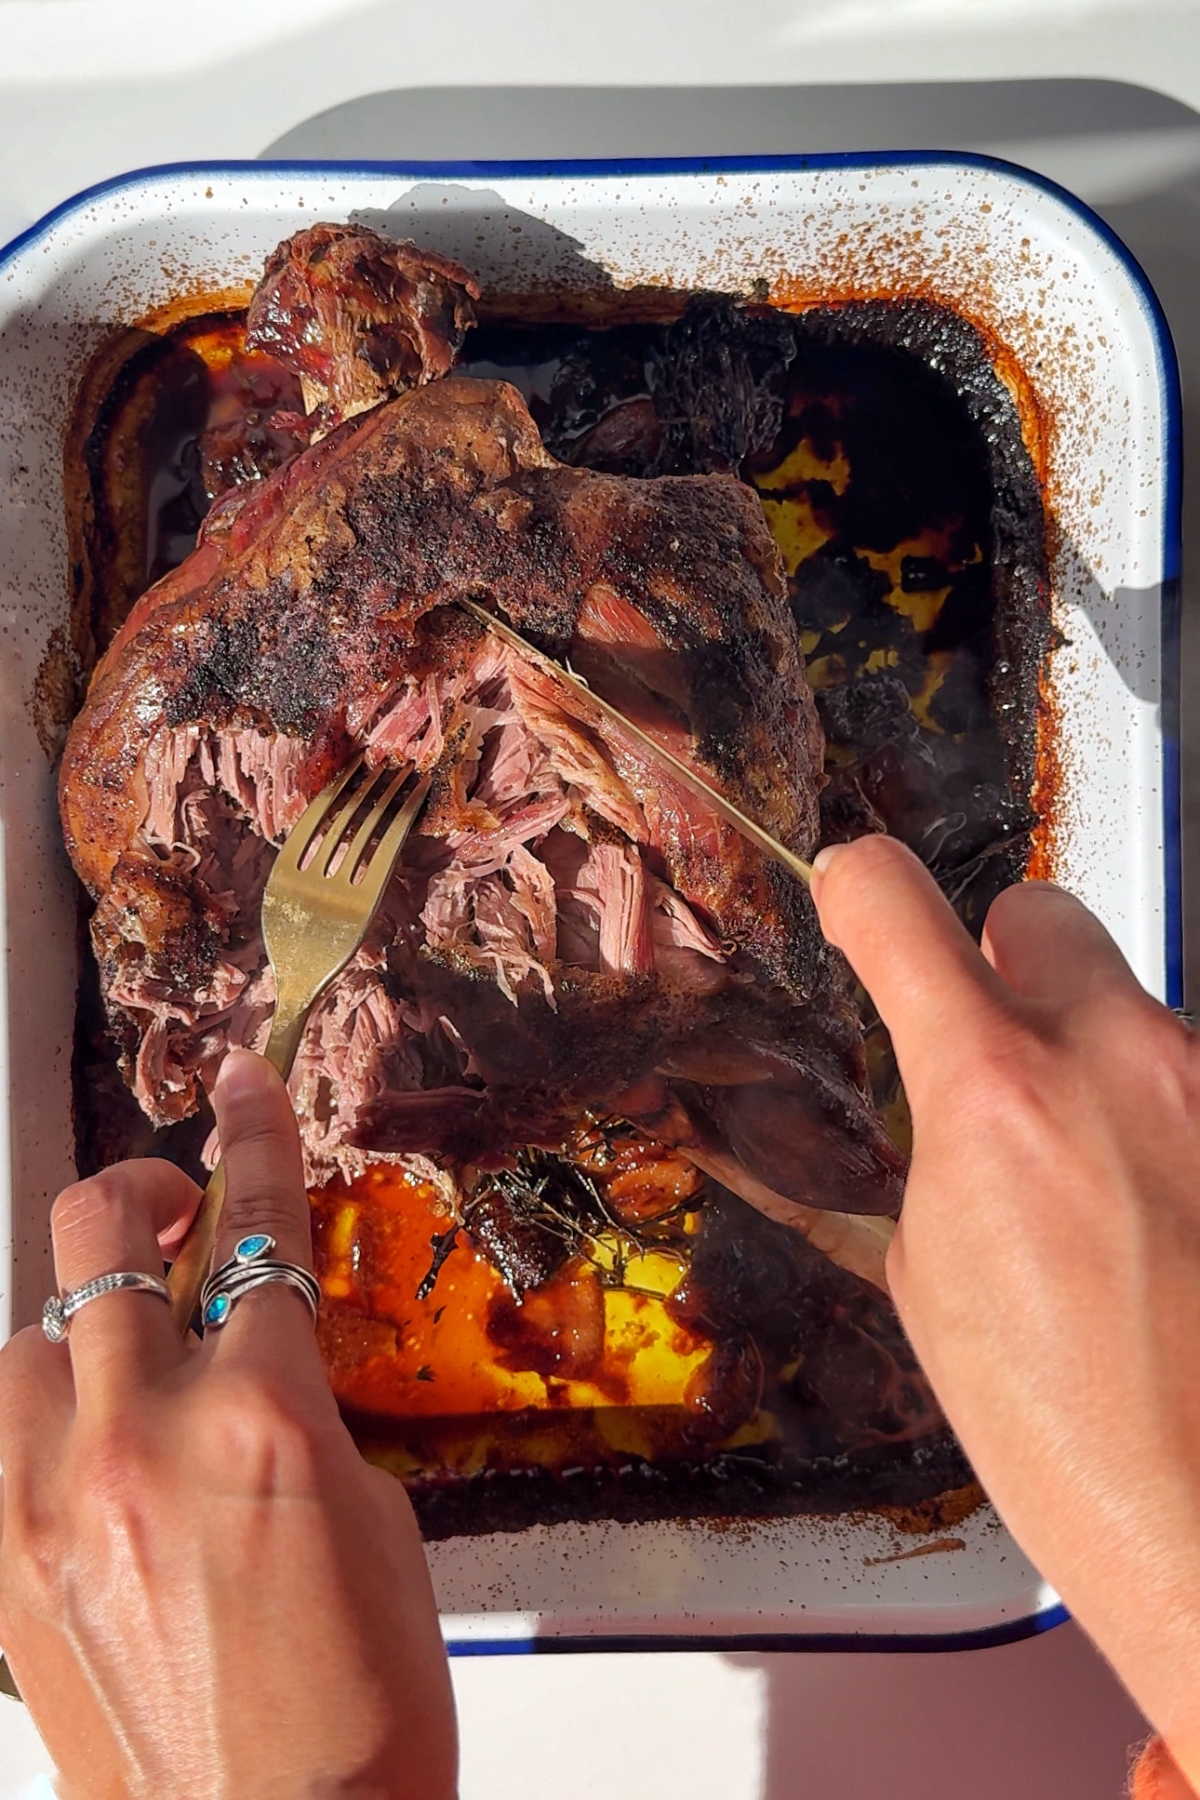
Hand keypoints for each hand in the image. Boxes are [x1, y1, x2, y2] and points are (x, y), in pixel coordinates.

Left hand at [0, 1049, 455, 1799]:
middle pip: (102, 1233)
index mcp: (265, 1419)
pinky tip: (83, 1458)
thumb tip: (255, 1353)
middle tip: (169, 1208)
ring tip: (121, 1367)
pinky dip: (39, 1419)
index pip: (257, 1226)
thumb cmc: (360, 1703)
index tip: (240, 1084)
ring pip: (25, 1332)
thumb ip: (297, 1407)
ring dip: (79, 1326)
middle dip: (137, 1194)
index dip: (252, 1137)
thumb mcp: (370, 1514)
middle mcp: (143, 1440)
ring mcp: (50, 1504)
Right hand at [813, 836, 1199, 1787]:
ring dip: (1089, 1050)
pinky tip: (1148, 1205)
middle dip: (999, 960)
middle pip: (1040, 911)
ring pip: (1126, 999)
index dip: (858, 887)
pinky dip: (1152, 1110)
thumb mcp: (927, 1280)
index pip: (896, 903)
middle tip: (985, 1048)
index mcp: (994, 1091)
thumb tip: (874, 1115)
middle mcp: (1115, 1055)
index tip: (853, 894)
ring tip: (1083, 1171)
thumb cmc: (1059, 1429)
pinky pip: (1183, 1069)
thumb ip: (912, 1153)